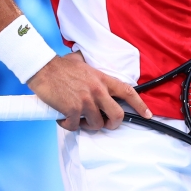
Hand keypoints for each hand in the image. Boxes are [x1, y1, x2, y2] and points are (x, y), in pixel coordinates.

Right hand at [27, 51, 151, 130]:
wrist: (42, 67)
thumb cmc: (59, 66)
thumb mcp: (82, 63)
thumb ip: (91, 70)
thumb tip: (90, 69)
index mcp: (101, 79)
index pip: (127, 92)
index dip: (140, 105)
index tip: (148, 114)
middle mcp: (97, 91)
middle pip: (116, 115)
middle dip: (111, 124)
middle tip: (102, 123)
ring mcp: (85, 101)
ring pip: (96, 125)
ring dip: (86, 125)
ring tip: (75, 117)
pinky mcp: (72, 110)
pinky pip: (74, 126)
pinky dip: (68, 125)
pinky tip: (62, 117)